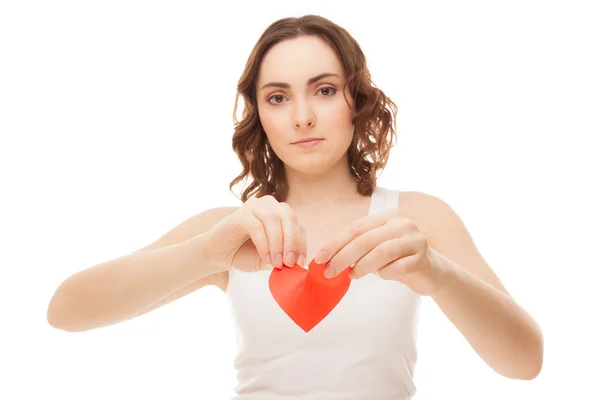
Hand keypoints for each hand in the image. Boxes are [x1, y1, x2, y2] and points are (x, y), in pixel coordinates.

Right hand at [206, 195, 306, 271]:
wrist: (218, 254)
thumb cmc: (244, 254)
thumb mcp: (270, 258)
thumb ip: (283, 257)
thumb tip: (298, 263)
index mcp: (280, 213)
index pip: (297, 225)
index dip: (301, 244)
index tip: (300, 263)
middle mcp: (269, 205)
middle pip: (289, 217)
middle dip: (292, 242)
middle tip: (290, 263)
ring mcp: (254, 206)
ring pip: (274, 220)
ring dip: (278, 244)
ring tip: (277, 263)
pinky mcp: (240, 213)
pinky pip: (257, 226)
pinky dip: (264, 244)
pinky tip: (265, 257)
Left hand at [314, 208, 444, 295]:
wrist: (432, 271)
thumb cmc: (397, 259)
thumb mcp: (377, 247)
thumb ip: (357, 247)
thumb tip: (326, 259)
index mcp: (388, 216)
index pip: (356, 227)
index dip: (335, 243)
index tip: (319, 258)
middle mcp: (403, 223)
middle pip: (366, 239)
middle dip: (343, 257)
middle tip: (329, 272)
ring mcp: (415, 239)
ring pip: (381, 252)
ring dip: (362, 266)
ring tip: (351, 276)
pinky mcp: (423, 258)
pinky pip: (398, 267)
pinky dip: (385, 273)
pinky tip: (382, 276)